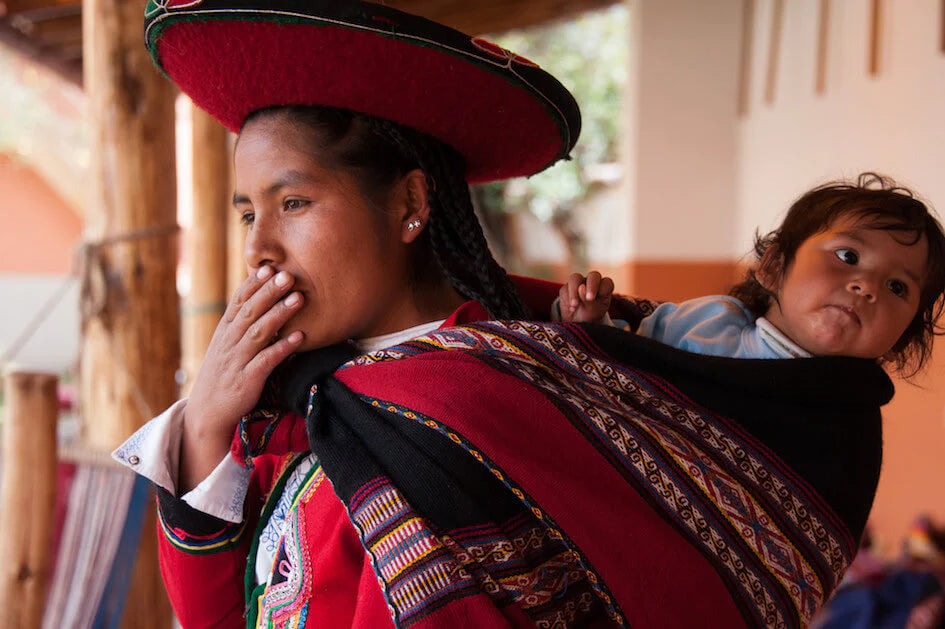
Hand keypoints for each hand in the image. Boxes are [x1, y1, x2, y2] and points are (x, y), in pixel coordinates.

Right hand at [179, 265, 304, 492]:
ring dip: (279, 314)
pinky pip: (267, 361)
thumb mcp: (226, 346)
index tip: (269, 267)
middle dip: (269, 292)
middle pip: (250, 312)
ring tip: (298, 298)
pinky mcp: (247, 380)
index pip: (238, 302)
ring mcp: (237, 361)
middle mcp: (229, 343)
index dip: (253, 285)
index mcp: (224, 332)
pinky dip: (283, 347)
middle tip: (288, 275)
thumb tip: (260, 299)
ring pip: (258, 332)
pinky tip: (299, 337)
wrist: (207, 413)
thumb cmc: (223, 375)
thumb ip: (241, 324)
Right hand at [558, 271, 613, 323]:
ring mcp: (579, 282)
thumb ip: (590, 301)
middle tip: (589, 298)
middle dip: (591, 286)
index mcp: (604, 287)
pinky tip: (571, 308)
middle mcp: (593, 282)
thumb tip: (581, 287)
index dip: (602, 289)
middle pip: (593, 276)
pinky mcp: (567, 287)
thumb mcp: (593, 311)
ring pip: (576, 278)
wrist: (576, 321)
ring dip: (574, 291)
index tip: (595, 299)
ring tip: (574, 305)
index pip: (607, 283)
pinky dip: (568, 299)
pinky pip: (565, 288)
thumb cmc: (590, 315)